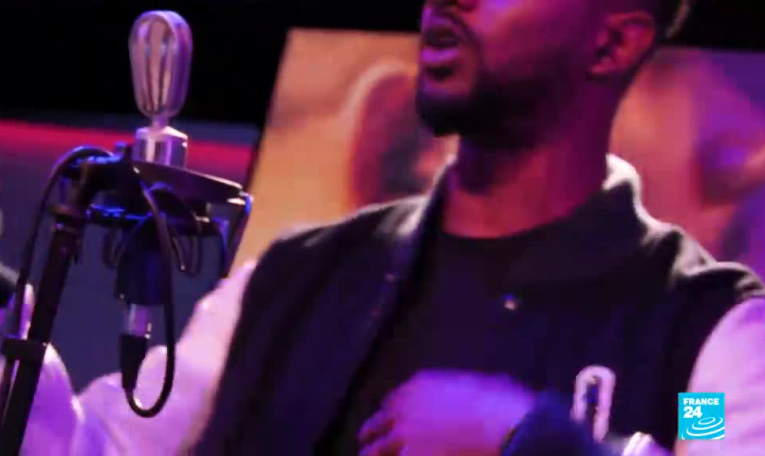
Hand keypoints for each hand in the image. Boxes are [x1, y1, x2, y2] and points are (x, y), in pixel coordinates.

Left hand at [359, 370, 534, 455]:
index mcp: (419, 386)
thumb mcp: (481, 385)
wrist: (504, 429)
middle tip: (369, 447)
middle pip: (374, 426)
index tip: (394, 426)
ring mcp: (401, 437)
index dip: (393, 417)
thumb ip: (463, 391)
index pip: (392, 402)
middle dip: (373, 437)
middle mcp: (403, 408)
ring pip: (372, 453)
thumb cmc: (503, 408)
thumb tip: (474, 396)